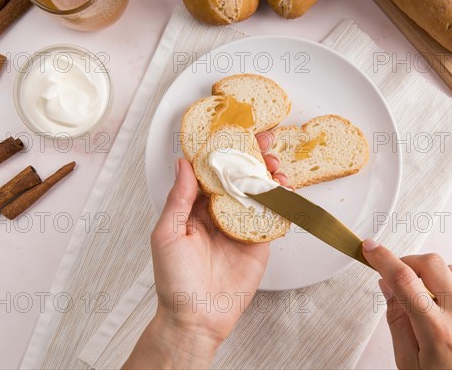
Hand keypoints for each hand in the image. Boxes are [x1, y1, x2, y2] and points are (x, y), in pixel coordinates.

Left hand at [123, 133, 287, 368]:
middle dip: (252, 158)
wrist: (197, 319)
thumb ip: (179, 198)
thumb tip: (182, 163)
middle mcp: (219, 214)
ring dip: (268, 176)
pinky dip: (281, 201)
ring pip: (258, 193)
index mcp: (195, 209)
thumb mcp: (167, 233)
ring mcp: (241, 227)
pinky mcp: (259, 243)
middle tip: (264, 141)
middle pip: (239, 178)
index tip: (234, 132)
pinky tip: (284, 188)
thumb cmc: (174, 281)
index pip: (212, 172)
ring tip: (276, 164)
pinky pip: (272, 218)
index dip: (224, 151)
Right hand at [362, 239, 451, 368]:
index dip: (383, 258)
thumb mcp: (409, 362)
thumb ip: (397, 320)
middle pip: (431, 263)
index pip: (404, 280)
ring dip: (436, 280)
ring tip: (432, 306)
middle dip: (409, 262)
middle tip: (399, 274)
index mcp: (438, 332)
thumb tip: (387, 285)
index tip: (371, 248)